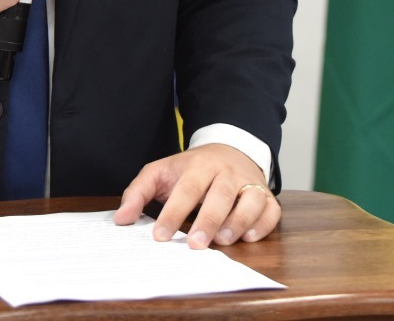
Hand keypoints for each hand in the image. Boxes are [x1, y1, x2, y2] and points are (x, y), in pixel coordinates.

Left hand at [113, 143, 279, 248]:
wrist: (228, 149)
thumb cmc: (191, 168)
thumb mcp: (161, 171)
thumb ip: (138, 192)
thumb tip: (121, 219)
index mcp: (199, 165)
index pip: (186, 188)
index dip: (173, 212)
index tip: (160, 236)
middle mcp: (227, 173)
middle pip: (222, 194)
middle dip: (208, 220)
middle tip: (194, 245)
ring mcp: (250, 183)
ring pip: (251, 200)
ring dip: (238, 222)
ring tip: (222, 241)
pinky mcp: (267, 195)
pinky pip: (272, 210)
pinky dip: (263, 224)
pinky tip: (249, 236)